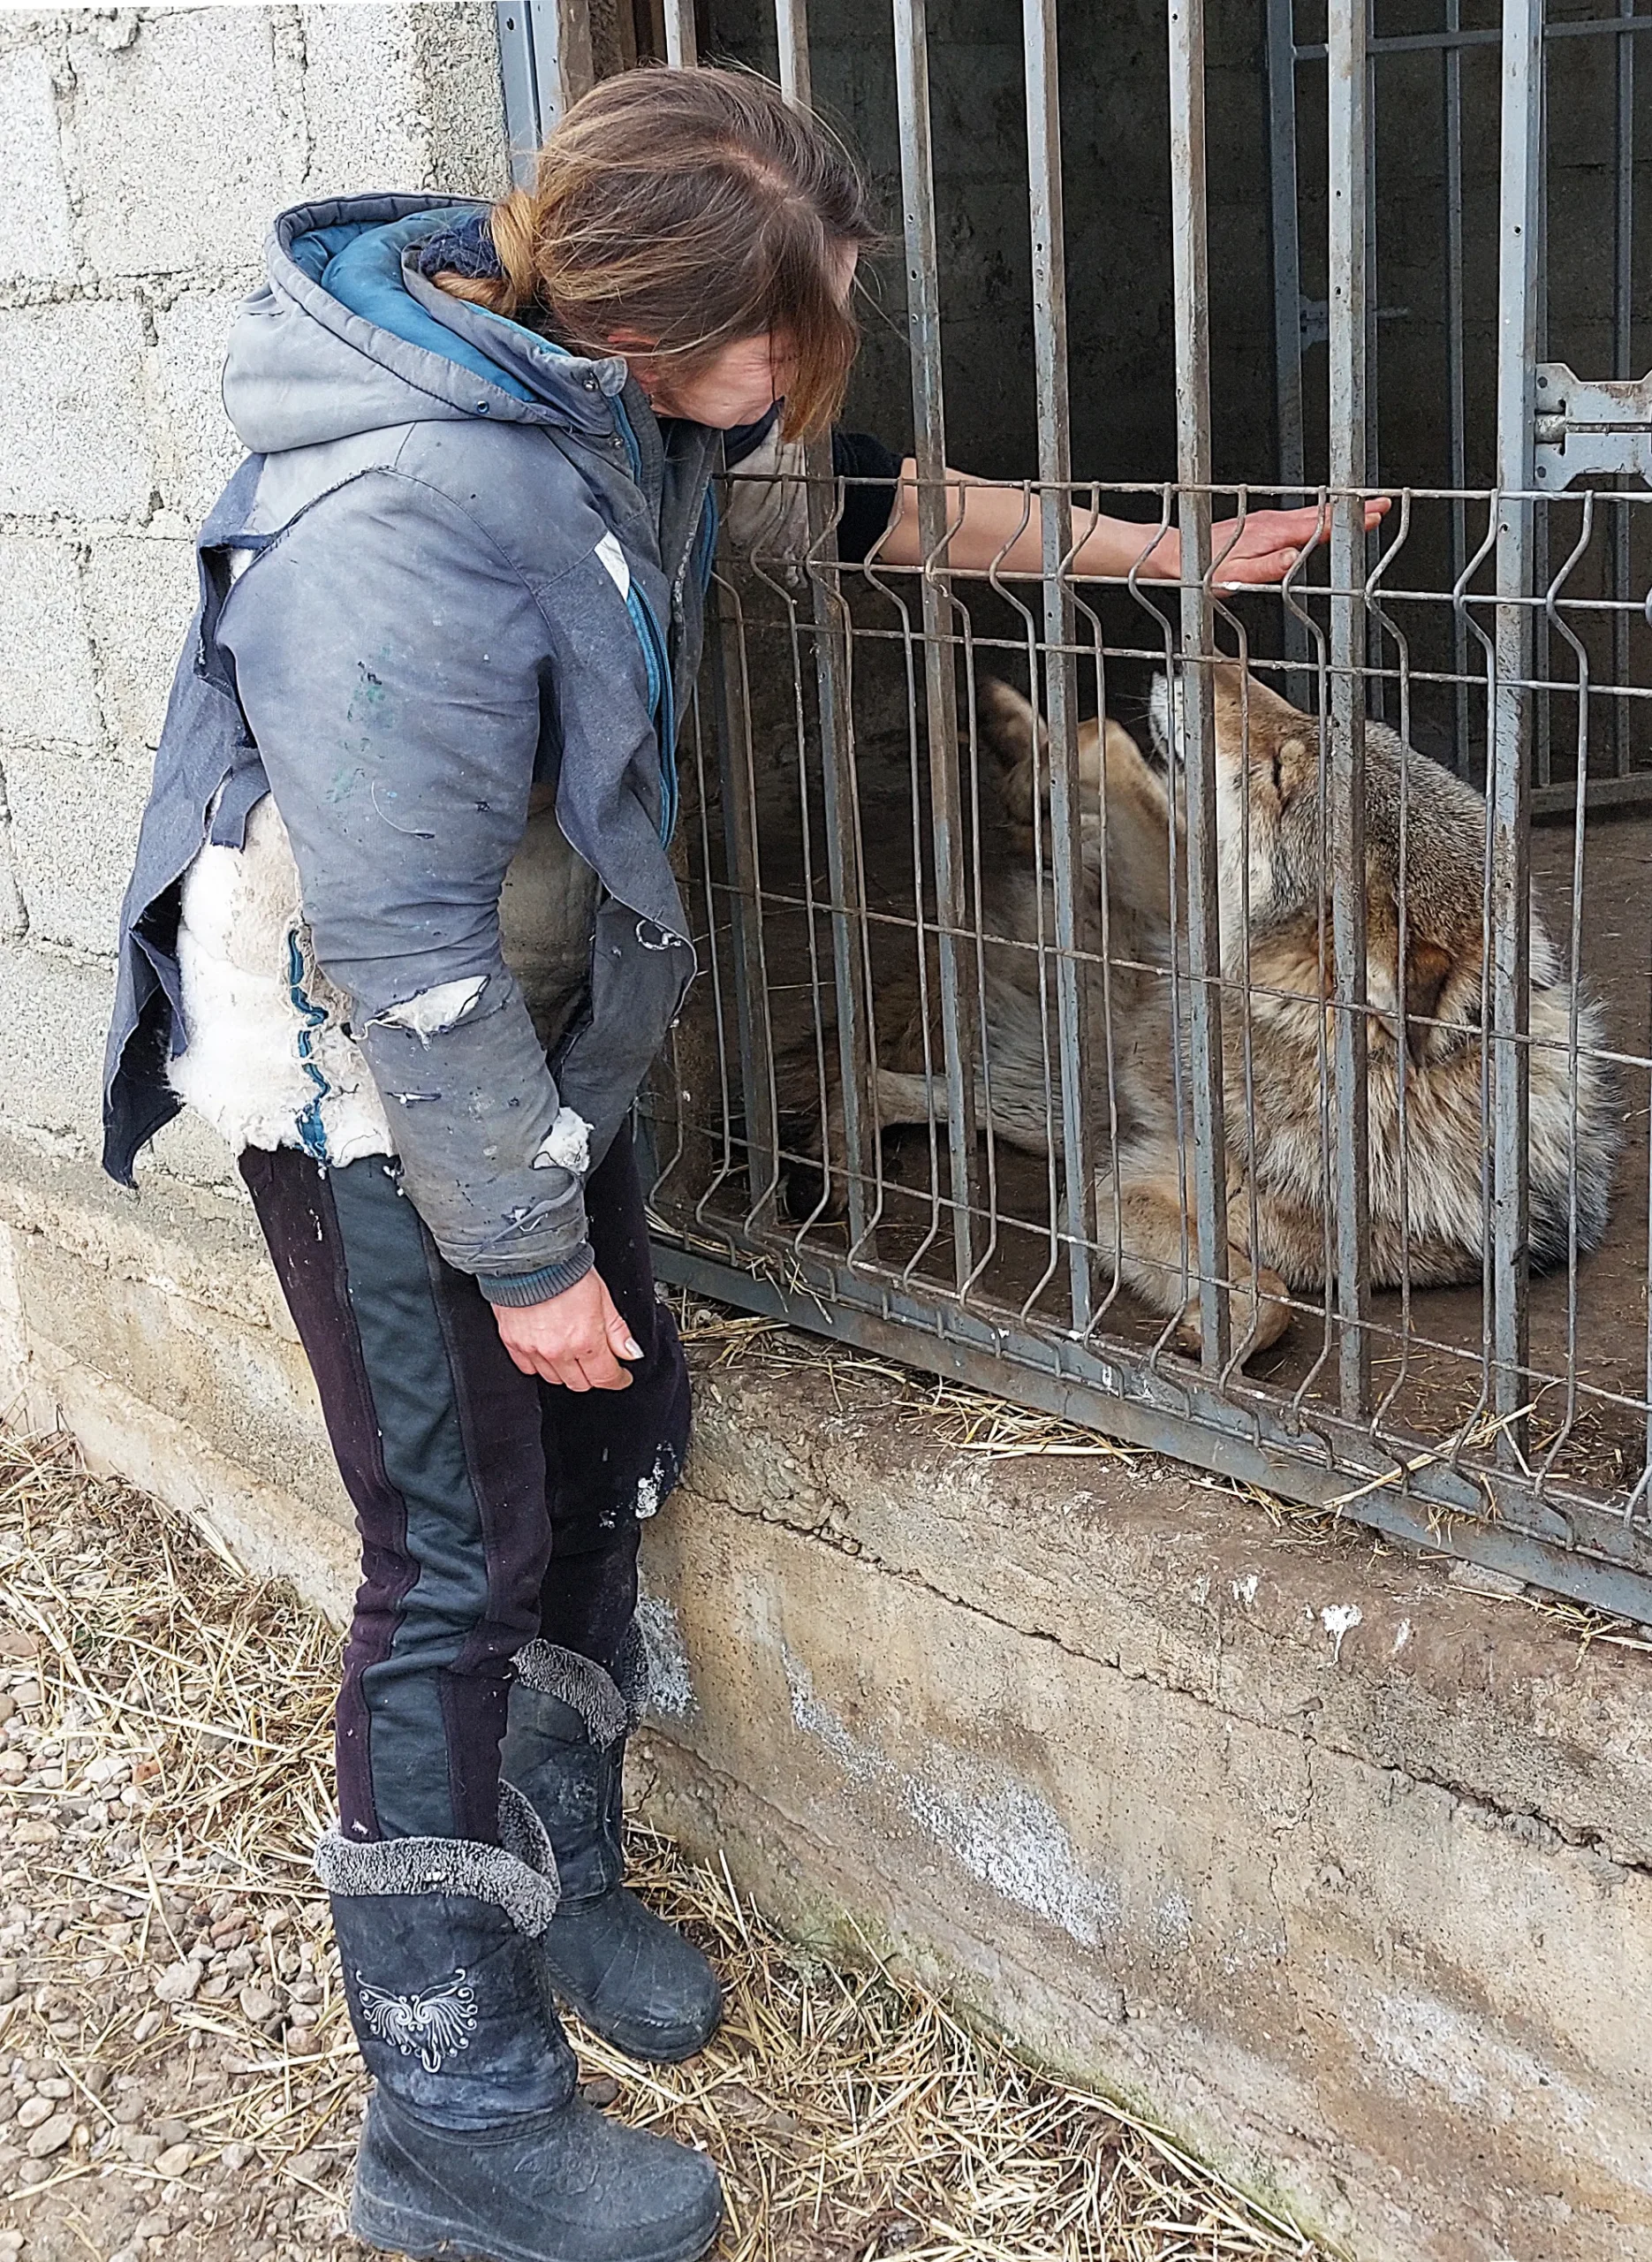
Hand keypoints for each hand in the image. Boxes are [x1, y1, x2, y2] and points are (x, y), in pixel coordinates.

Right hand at [492, 1268, 641, 1391]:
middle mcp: (558, 1351)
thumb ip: (617, 1331)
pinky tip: (548, 1352)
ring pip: (554, 1380)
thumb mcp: (603, 1298)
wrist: (529, 1256)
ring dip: (567, 1372)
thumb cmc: (566, 1271)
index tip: (621, 1377)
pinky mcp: (513, 1344)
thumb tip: (631, 1353)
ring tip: (572, 1354)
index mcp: (585, 1341)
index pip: (605, 1378)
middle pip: (580, 1384)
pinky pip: (527, 1369)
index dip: (618, 1379)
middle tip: (598, 1362)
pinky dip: (540, 1366)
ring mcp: (533, 1350)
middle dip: (593, 1377)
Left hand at [1147, 497, 1390, 585]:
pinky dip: (1320, 515)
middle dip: (1354, 508)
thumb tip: (1293, 559)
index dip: (1350, 520)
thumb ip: (1267, 569)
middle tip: (1382, 504)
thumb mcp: (1235, 577)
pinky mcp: (1263, 523)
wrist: (1180, 552)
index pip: (1319, 526)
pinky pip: (1299, 517)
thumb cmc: (1205, 569)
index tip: (1374, 513)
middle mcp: (1272, 522)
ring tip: (1365, 507)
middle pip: (1322, 513)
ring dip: (1340, 509)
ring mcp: (1268, 520)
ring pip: (1312, 513)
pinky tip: (1327, 518)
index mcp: (1272, 535)